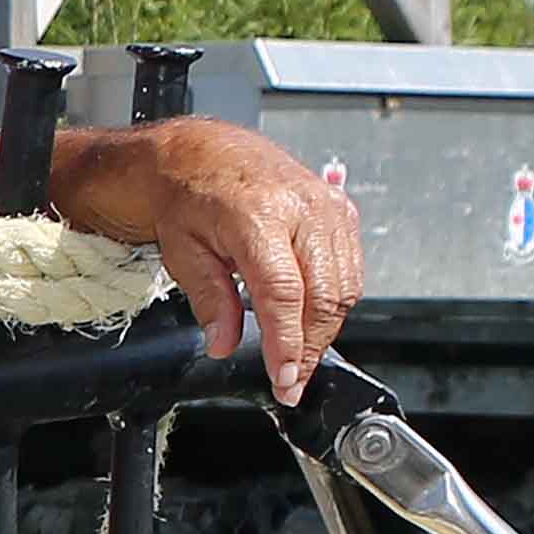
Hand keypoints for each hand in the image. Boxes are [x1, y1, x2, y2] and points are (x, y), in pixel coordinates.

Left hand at [49, 115, 367, 404]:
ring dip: (326, 329)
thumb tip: (225, 344)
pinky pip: (351, 265)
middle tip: (292, 381)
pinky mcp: (340, 207)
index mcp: (259, 216)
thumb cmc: (188, 196)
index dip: (288, 343)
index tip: (285, 378)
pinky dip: (337, 299)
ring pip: (344, 285)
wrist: (203, 152)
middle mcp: (302, 208)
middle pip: (324, 295)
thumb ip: (210, 300)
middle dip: (311, 348)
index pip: (284, 294)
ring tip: (300, 357)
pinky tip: (315, 319)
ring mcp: (327, 205)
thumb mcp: (182, 251)